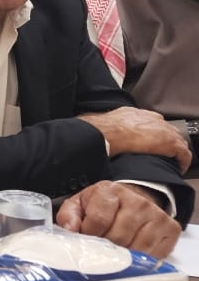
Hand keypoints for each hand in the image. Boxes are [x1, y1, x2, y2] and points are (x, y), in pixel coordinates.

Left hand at [56, 180, 181, 258]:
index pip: (99, 220)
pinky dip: (141, 261)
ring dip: (123, 258)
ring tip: (115, 254)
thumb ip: (69, 215)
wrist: (133, 198)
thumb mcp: (80, 204)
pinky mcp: (171, 229)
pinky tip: (132, 256)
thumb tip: (71, 230)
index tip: (86, 240)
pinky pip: (154, 255)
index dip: (89, 236)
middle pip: (118, 237)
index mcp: (110, 191)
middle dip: (105, 249)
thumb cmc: (103, 206)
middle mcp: (137, 201)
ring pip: (137, 249)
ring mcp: (156, 215)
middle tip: (100, 250)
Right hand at [78, 107, 192, 172]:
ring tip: (172, 161)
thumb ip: (109, 127)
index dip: (155, 133)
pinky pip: (182, 152)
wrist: (104, 133)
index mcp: (134, 113)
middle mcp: (150, 118)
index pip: (152, 121)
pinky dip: (182, 160)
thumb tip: (100, 136)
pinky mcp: (168, 141)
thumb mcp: (103, 123)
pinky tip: (178, 167)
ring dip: (176, 151)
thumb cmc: (99, 130)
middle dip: (168, 141)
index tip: (152, 143)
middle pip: (168, 130)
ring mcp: (160, 129)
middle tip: (165, 154)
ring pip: (177, 140)